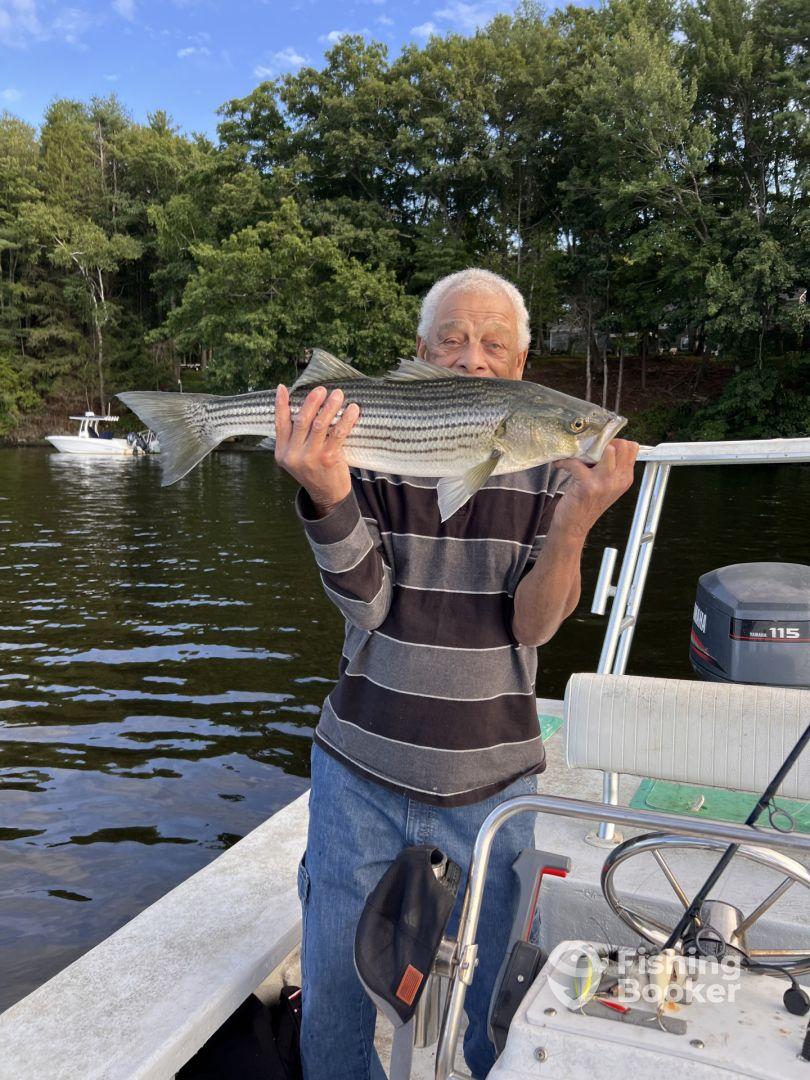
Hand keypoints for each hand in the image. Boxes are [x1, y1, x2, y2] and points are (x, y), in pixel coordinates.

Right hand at [274, 384, 360, 514]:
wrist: (327, 495)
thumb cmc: (314, 470)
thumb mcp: (296, 457)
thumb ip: (295, 438)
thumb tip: (302, 407)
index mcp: (282, 452)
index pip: (280, 423)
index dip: (281, 404)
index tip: (283, 387)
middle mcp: (293, 455)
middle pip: (302, 420)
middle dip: (312, 402)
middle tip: (322, 389)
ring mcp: (310, 458)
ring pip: (320, 425)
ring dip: (330, 406)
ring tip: (338, 394)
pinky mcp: (328, 460)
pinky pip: (338, 434)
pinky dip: (346, 419)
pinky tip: (352, 409)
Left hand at [552, 439, 638, 539]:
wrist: (574, 526)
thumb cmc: (587, 503)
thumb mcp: (606, 486)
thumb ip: (610, 468)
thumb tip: (602, 444)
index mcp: (625, 478)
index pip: (631, 448)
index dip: (615, 441)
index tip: (600, 445)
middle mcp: (619, 480)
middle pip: (622, 445)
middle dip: (604, 441)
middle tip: (587, 447)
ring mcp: (605, 483)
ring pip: (608, 450)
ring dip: (588, 448)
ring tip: (575, 453)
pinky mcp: (588, 486)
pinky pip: (577, 463)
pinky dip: (564, 462)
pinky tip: (559, 465)